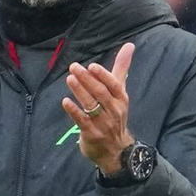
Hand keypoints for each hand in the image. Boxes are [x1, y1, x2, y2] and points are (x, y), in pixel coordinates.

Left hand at [62, 42, 134, 175]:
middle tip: (74, 67)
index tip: (91, 66)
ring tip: (69, 79)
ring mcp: (103, 123)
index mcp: (121, 99)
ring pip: (91, 105)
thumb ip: (121, 69)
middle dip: (87, 80)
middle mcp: (114, 110)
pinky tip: (65, 101)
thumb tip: (129, 45)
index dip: (103, 75)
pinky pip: (82, 121)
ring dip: (80, 91)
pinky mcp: (91, 134)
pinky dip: (74, 111)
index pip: (114, 85)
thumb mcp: (119, 92)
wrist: (115, 150)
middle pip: (101, 93)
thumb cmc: (115, 115)